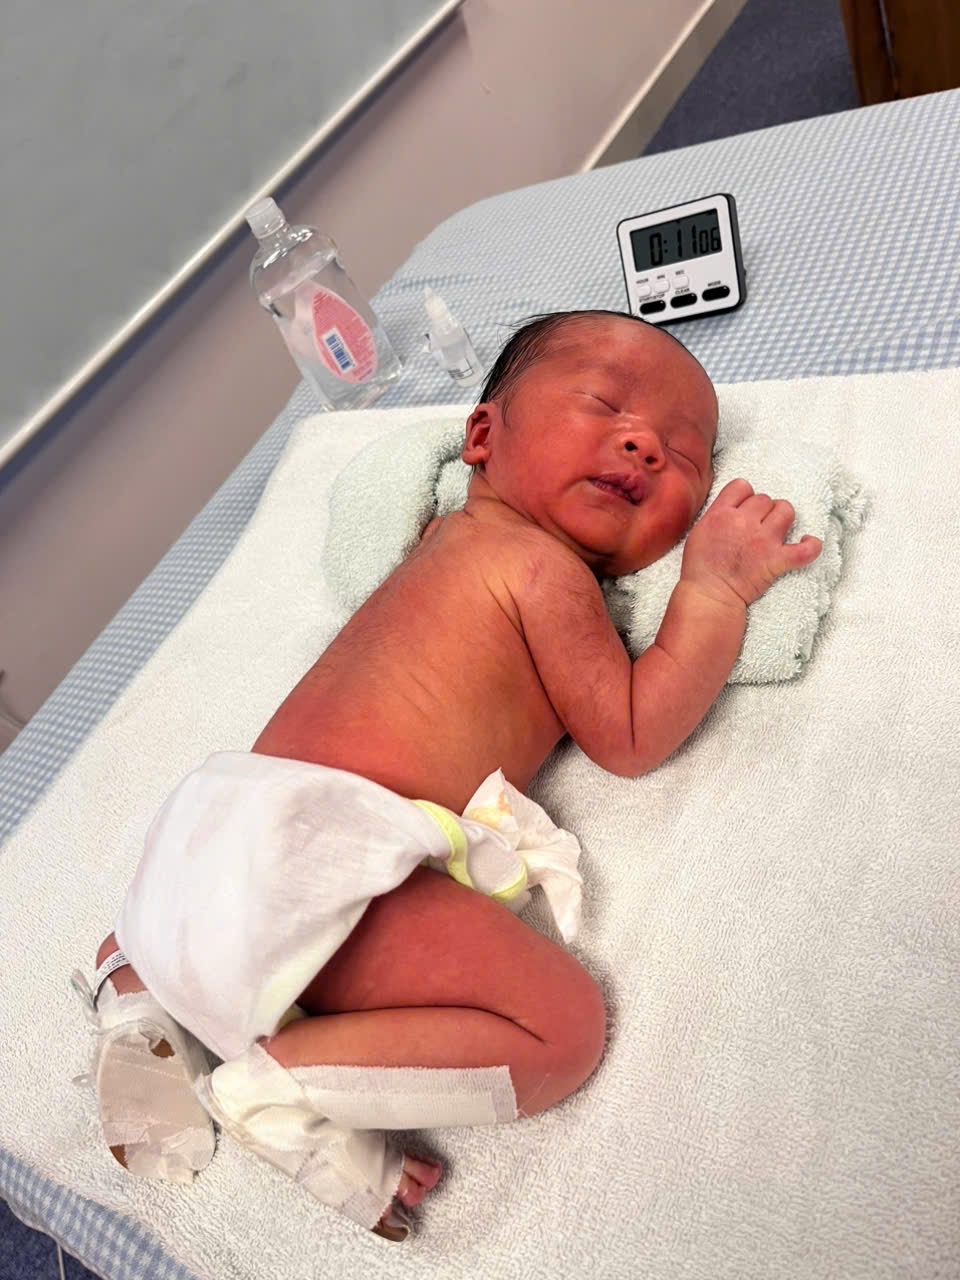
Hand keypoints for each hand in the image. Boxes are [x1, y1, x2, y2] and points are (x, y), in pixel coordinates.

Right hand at [680, 478, 821, 606]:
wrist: (709, 596)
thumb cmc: (700, 568)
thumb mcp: (698, 531)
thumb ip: (716, 514)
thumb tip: (731, 507)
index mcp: (721, 514)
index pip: (742, 486)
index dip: (745, 496)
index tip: (744, 509)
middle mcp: (743, 522)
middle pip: (765, 499)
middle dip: (763, 510)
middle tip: (758, 525)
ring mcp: (763, 541)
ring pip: (786, 511)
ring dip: (783, 518)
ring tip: (778, 529)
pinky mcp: (777, 561)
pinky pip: (805, 549)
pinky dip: (811, 546)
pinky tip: (808, 543)